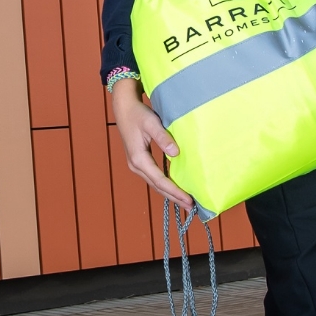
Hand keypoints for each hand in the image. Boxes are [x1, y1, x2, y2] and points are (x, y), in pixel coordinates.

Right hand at [111, 79, 192, 209]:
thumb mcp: (151, 123)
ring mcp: (136, 165)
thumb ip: (163, 138)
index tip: (189, 200)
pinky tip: (174, 188)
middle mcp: (136, 165)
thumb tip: (176, 153)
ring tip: (185, 202)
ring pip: (155, 184)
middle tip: (192, 207)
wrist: (124, 107)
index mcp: (138, 158)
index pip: (160, 180)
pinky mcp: (139, 161)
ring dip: (169, 193)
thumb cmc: (138, 113)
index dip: (175, 191)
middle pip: (157, 186)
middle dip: (174, 197)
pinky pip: (153, 177)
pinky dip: (164, 185)